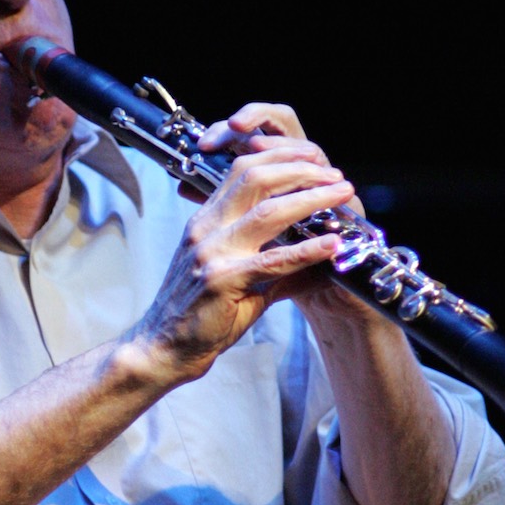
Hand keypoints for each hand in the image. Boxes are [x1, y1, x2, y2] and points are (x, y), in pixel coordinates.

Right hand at [130, 103, 358, 382]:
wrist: (163, 347)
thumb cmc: (198, 312)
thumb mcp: (235, 273)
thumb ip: (275, 260)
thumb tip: (322, 253)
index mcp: (206, 220)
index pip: (242, 170)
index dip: (280, 157)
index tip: (313, 159)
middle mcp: (207, 229)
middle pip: (256, 177)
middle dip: (300, 169)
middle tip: (334, 174)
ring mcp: (212, 252)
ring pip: (268, 211)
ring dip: (311, 198)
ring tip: (341, 194)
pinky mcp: (222, 281)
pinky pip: (272, 260)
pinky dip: (306, 250)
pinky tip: (331, 245)